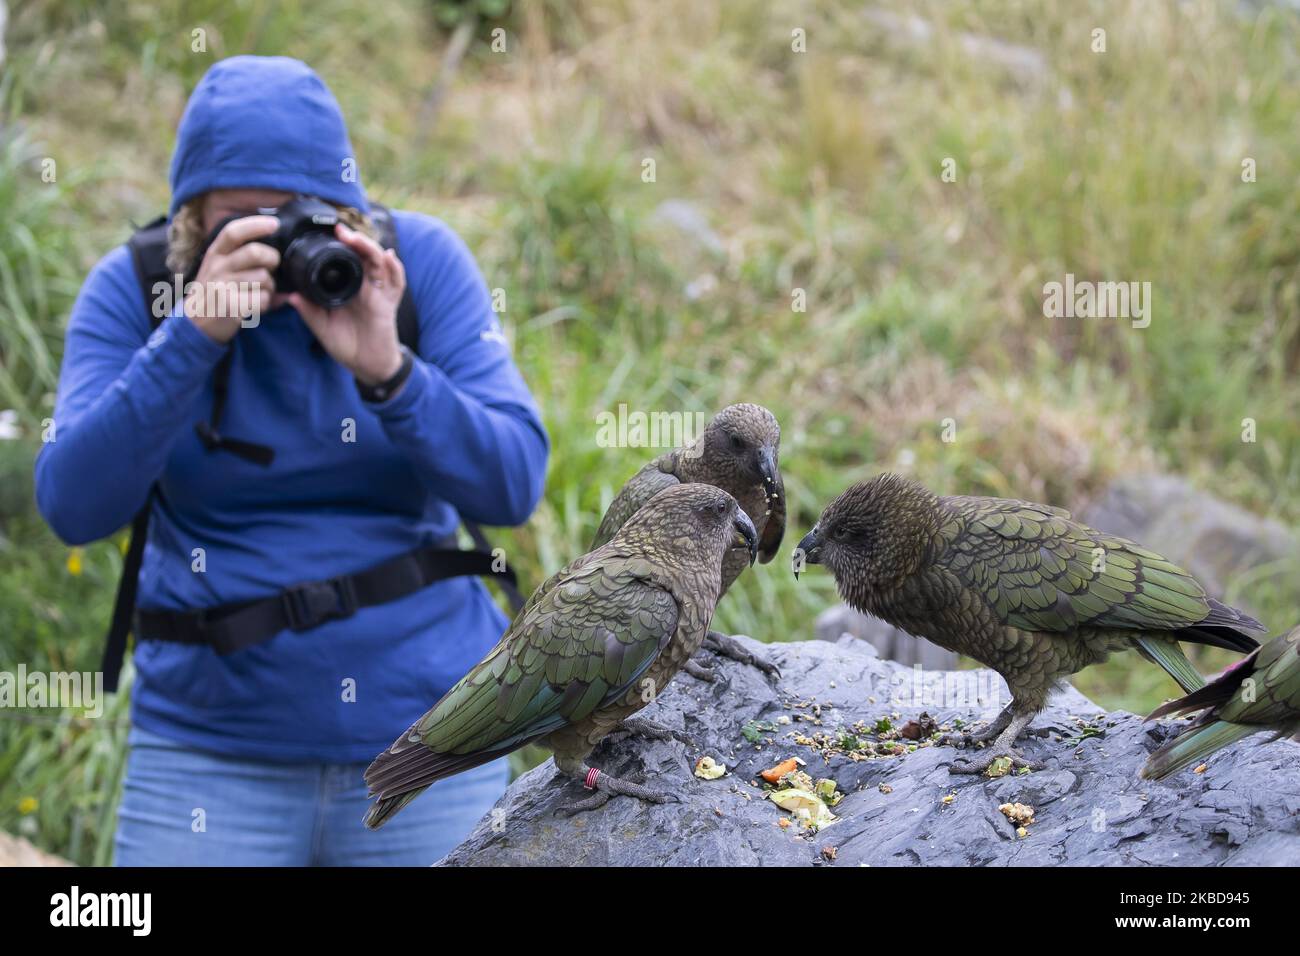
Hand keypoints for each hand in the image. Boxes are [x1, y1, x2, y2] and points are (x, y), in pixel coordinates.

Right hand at [185, 215, 280, 343]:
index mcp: (215, 253)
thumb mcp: (218, 266)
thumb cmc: (215, 292)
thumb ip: (239, 254)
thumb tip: (272, 247)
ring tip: (260, 292)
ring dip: (270, 286)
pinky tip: (256, 305)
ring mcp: (222, 286)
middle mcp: (217, 266)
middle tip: (271, 267)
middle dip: (272, 258)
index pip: (233, 232)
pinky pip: (263, 299)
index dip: (255, 225)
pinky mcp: (230, 305)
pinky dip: (266, 303)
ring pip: (263, 278)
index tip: (274, 224)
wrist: (196, 323)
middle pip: (254, 252)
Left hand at [288, 223, 405, 384]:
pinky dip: (395, 269)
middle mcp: (364, 287)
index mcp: (347, 289)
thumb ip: (309, 312)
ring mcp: (378, 294)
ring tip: (358, 239)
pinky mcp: (389, 304)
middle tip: (341, 231)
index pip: (345, 261)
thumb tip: (291, 296)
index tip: (326, 235)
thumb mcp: (322, 328)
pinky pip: (396, 283)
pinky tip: (390, 256)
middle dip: (355, 241)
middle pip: (364, 256)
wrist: (367, 365)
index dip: (340, 247)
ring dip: (370, 249)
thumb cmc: (347, 345)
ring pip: (379, 264)